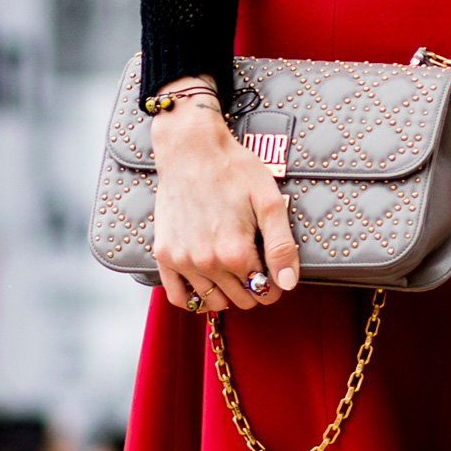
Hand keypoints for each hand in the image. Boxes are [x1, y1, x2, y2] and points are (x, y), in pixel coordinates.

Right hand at [148, 77, 298, 312]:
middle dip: (253, 287)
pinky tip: (205, 282)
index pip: (265, 292)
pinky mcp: (164, 254)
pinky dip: (194, 298)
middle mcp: (207, 262)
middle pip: (241, 300)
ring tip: (230, 268)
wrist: (190, 149)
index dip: (274, 283)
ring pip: (212, 301)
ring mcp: (182, 260)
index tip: (272, 267)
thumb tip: (287, 284)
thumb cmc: (233, 170)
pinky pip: (178, 296)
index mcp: (236, 252)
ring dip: (226, 292)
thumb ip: (281, 246)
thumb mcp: (268, 201)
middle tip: (253, 260)